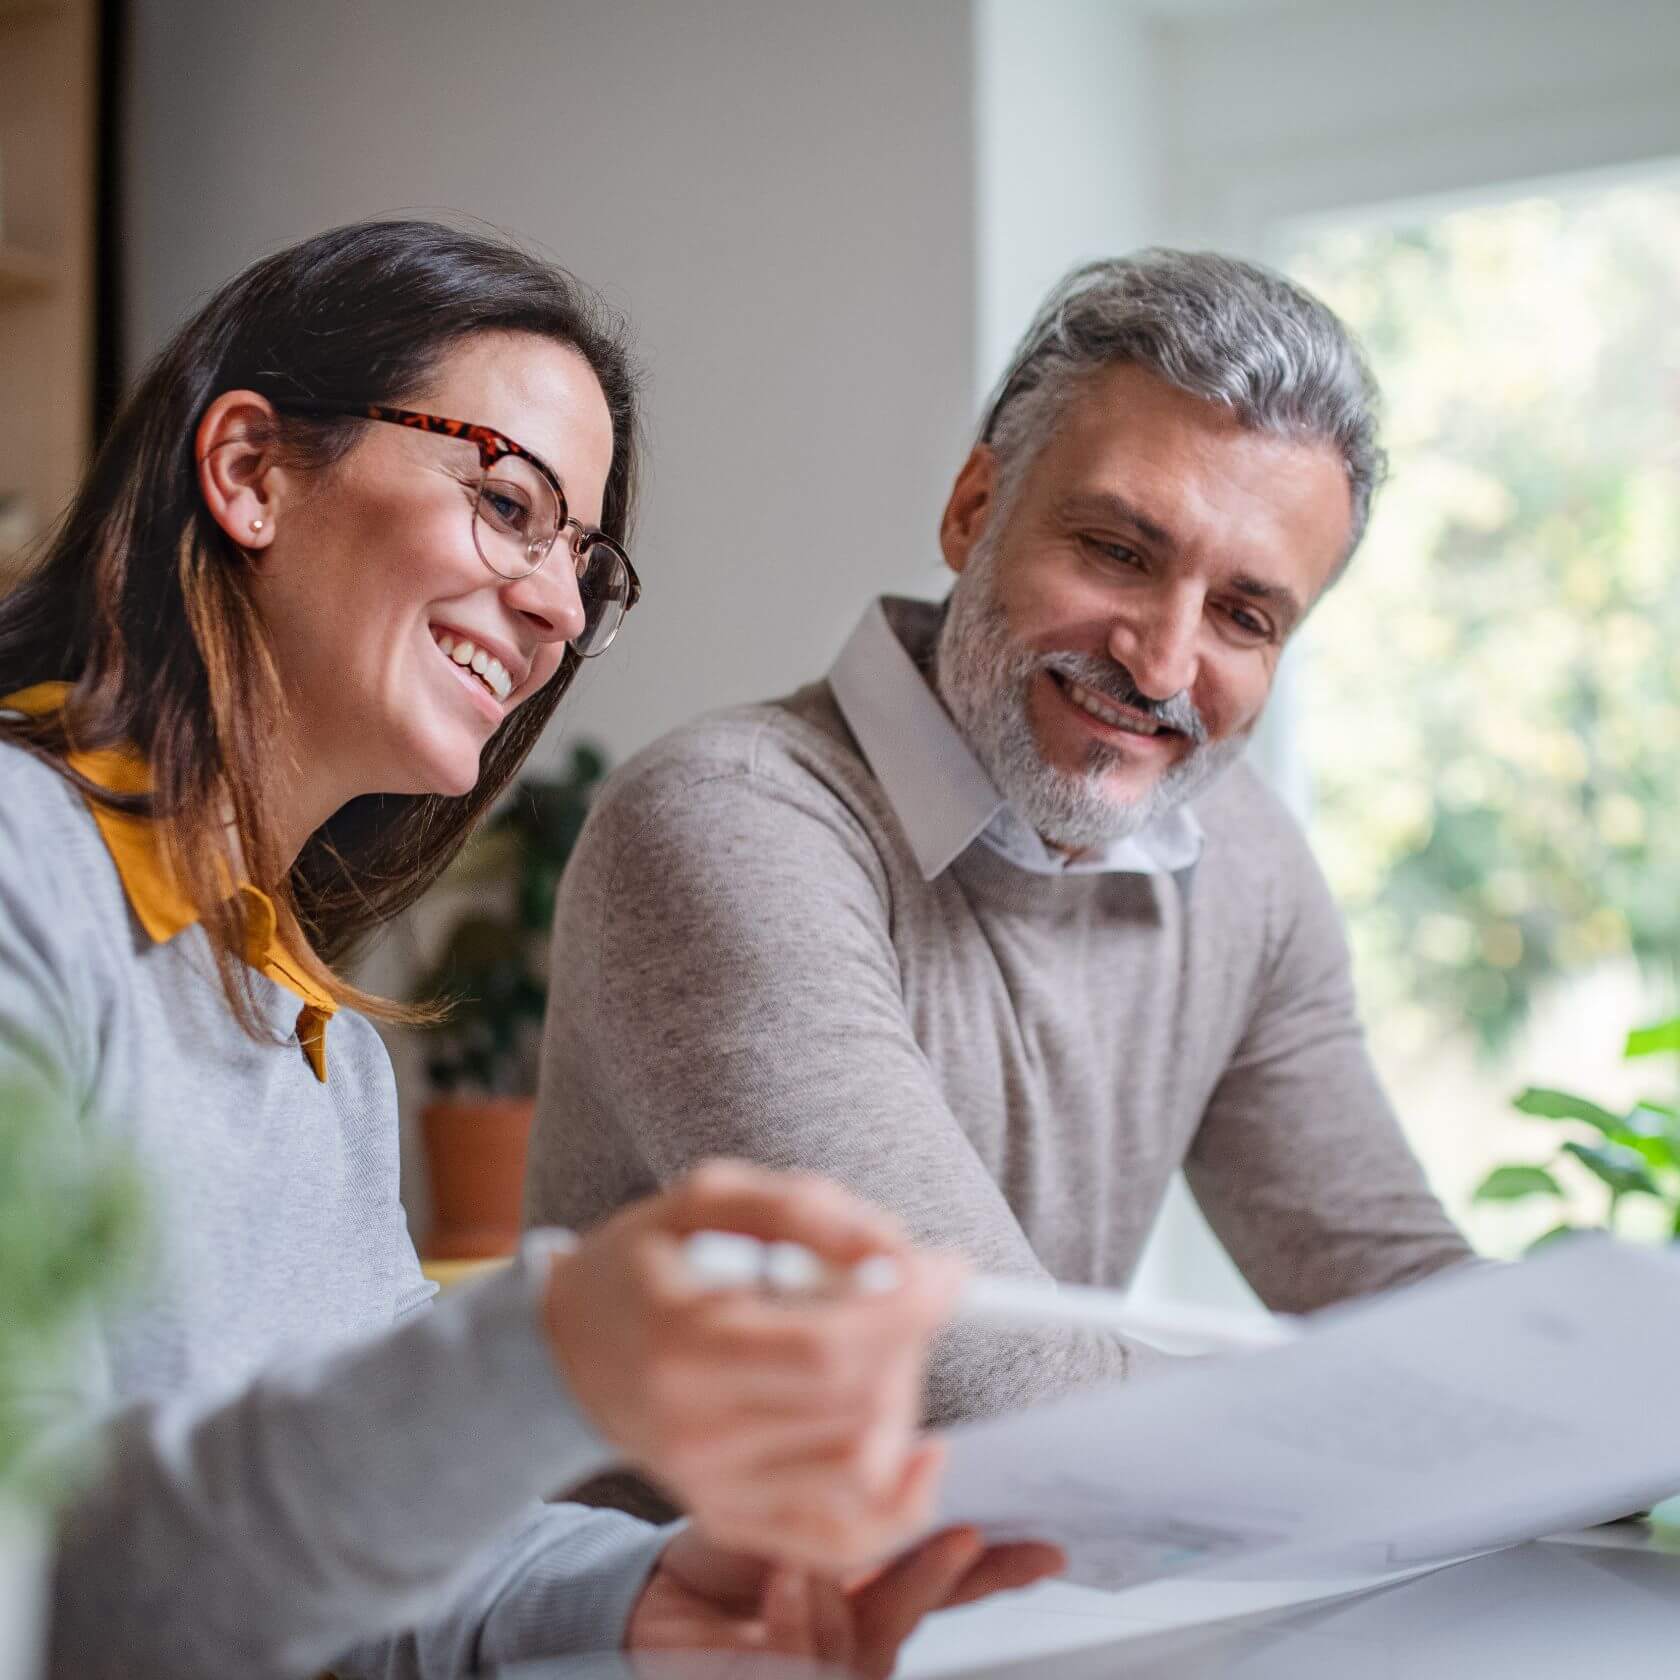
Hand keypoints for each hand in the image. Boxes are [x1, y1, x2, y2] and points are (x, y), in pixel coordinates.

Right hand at [542, 1159, 967, 1570]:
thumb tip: (896, 1251)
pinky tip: (915, 1449)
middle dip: (906, 1339)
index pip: (830, 1346)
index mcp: (684, 1342)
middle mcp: (697, 1431)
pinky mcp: (734, 1520)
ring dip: (900, 1397)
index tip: (946, 1269)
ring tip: (873, 1348)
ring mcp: (714, 1488)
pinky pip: (845, 1538)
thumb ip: (802, 1209)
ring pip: (864, 1465)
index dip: (908, 1306)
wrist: (568, 1352)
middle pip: (857, 1403)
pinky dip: (901, 1501)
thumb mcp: (706, 1198)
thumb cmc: (647, 1263)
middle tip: (899, 1293)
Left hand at [627, 1525, 1065, 1679]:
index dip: (1006, 1568)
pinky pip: (812, 1665)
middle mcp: (866, 1631)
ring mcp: (830, 1665)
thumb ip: (865, 1500)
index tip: (1049, 1548)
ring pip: (874, 1644)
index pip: (960, 1580)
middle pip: (930, 1612)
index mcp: (879, 1584)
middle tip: (959, 1534)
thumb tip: (924, 1458)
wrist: (654, 1595)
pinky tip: (781, 1582)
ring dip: (844, 1592)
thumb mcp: (799, 1504)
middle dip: (945, 1577)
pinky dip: (798, 1620)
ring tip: (805, 1555)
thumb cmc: (727, 1551)